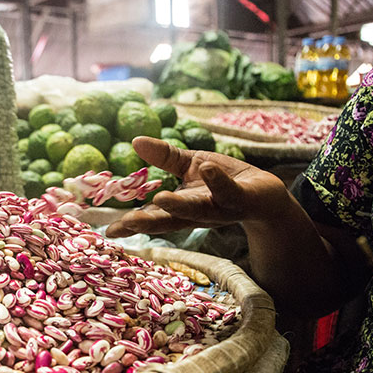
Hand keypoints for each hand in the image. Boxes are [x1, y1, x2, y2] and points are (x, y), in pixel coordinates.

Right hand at [105, 137, 291, 236]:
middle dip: (147, 223)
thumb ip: (163, 157)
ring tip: (160, 198)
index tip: (108, 232)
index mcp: (180, 208)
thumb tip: (134, 140)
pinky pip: (227, 190)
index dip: (130, 225)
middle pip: (168, 220)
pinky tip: (205, 168)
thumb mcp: (189, 165)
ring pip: (196, 210)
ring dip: (178, 205)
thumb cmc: (222, 180)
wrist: (265, 195)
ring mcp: (218, 208)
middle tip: (124, 224)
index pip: (151, 217)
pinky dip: (216, 180)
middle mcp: (196, 213)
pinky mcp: (241, 199)